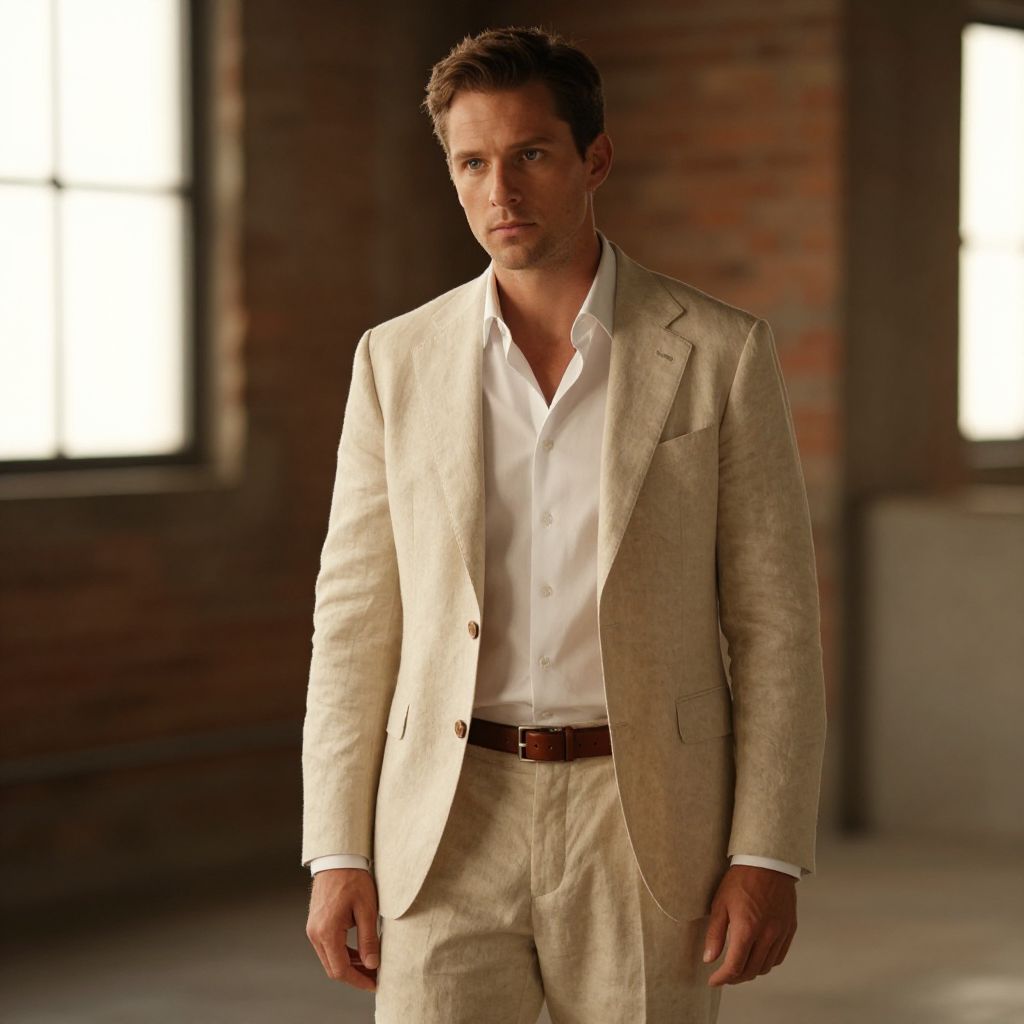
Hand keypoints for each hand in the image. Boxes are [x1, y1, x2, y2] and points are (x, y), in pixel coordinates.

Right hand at [305, 868, 380, 991]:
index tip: (374, 983)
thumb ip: (368, 939)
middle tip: (374, 976)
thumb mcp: (366, 909)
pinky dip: (342, 953)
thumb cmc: (353, 879)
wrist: (337, 859)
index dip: (358, 980)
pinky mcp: (316, 924)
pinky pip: (328, 947)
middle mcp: (315, 934)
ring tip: (370, 965)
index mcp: (327, 932)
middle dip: (354, 975)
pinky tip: (359, 952)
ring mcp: (313, 929)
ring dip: (349, 965)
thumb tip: (371, 964)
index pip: (340, 970)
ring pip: (330, 958)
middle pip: (333, 968)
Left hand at [703, 865, 796, 985]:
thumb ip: (715, 934)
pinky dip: (767, 963)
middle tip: (724, 976)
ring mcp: (781, 933)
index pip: (735, 966)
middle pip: (751, 970)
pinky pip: (779, 957)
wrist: (767, 863)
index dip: (722, 978)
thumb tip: (709, 958)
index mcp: (747, 929)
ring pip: (766, 966)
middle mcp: (767, 935)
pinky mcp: (790, 929)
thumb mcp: (720, 903)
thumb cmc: (740, 880)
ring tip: (739, 967)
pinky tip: (757, 957)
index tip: (713, 980)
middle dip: (735, 978)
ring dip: (751, 972)